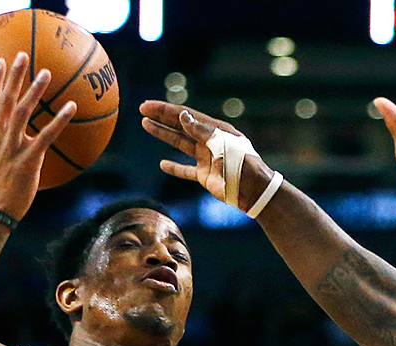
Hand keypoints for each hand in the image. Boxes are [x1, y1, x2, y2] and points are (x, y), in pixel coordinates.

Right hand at [0, 52, 76, 220]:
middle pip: (6, 100)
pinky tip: (70, 107)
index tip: (1, 61)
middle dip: (14, 76)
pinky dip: (59, 120)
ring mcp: (12, 147)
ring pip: (24, 113)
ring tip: (46, 73)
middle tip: (23, 55)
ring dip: (35, 91)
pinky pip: (46, 136)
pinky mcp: (28, 159)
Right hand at [140, 101, 271, 211]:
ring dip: (163, 135)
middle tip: (142, 110)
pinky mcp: (206, 176)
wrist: (253, 191)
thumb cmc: (241, 164)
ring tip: (146, 125)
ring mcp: (207, 158)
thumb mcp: (222, 144)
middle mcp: (210, 142)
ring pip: (180, 144)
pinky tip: (162, 164)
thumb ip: (201, 131)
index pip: (187, 116)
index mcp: (216, 130)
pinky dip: (175, 168)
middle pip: (181, 126)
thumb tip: (183, 115)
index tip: (148, 105)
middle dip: (162, 118)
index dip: (166, 110)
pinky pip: (186, 170)